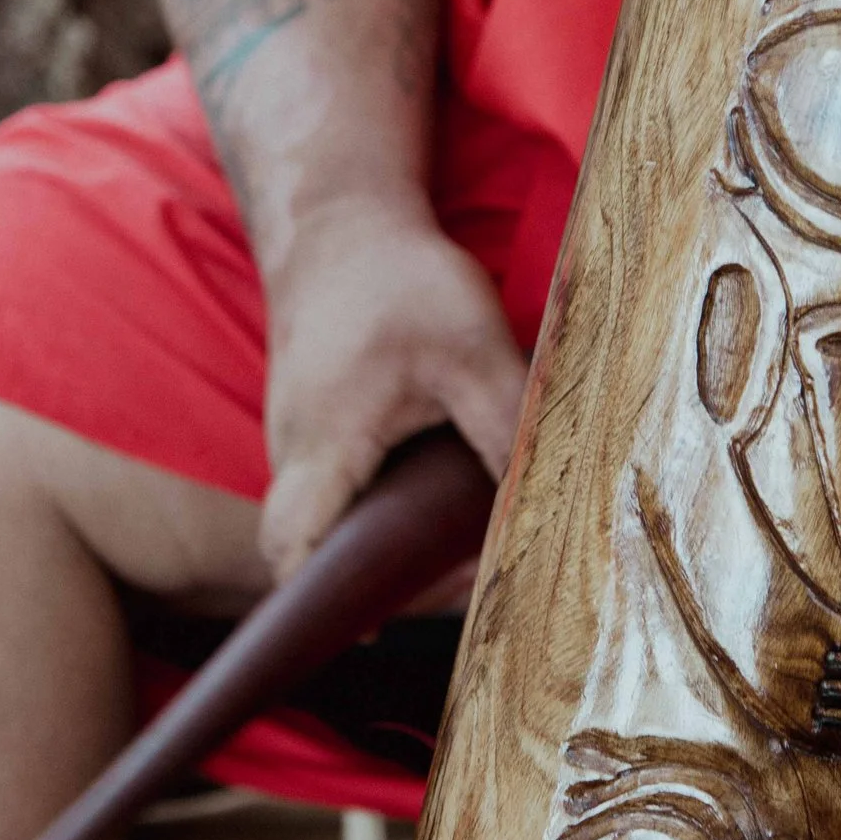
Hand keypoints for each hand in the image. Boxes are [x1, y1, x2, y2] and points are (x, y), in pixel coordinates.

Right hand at [257, 199, 528, 581]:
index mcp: (321, 442)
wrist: (337, 215)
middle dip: (383, 576)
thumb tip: (547, 499)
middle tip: (464, 576)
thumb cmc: (394, 276)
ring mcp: (297, 436)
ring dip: (387, 538)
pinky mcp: (315, 421)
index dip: (325, 597)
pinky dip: (382, 503)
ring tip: (464, 540)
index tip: (377, 624)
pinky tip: (440, 493)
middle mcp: (293, 449)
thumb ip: (506, 424)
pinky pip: (339, 485)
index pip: (295, 547)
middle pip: (315, 545)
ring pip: (330, 515)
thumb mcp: (469, 346)